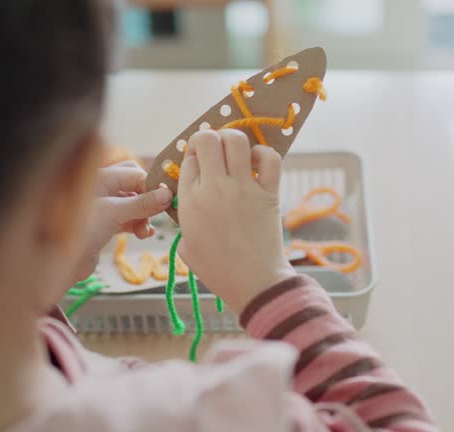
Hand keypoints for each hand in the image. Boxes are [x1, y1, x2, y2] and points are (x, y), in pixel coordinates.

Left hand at [75, 161, 172, 279]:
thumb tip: (167, 195)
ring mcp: (103, 206)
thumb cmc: (80, 230)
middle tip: (159, 212)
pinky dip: (137, 225)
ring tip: (145, 232)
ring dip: (144, 216)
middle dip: (149, 199)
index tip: (168, 200)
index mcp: (101, 177)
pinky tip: (144, 234)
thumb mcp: (114, 213)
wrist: (56, 261)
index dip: (153, 187)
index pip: (136, 173)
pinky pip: (127, 218)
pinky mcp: (104, 224)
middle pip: (135, 185)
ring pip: (132, 204)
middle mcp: (101, 188)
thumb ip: (142, 203)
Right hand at [177, 130, 295, 312]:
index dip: (192, 158)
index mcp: (189, 201)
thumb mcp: (187, 245)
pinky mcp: (268, 193)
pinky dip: (263, 154)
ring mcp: (243, 188)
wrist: (254, 283)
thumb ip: (184, 220)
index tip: (198, 165)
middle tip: (213, 149)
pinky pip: (269, 159)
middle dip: (208, 138)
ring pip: (236, 140)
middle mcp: (214, 188)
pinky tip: (257, 162)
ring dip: (232, 138)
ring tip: (233, 149)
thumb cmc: (218, 270)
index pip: (187, 160)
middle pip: (207, 140)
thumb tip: (190, 203)